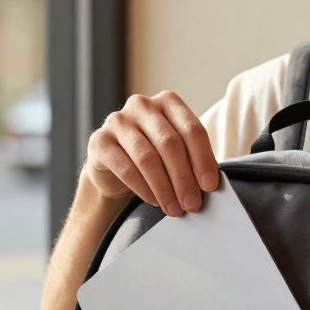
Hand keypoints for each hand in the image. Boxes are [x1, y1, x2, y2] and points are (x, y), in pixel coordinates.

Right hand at [85, 91, 219, 216]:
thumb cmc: (153, 158)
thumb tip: (209, 183)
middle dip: (183, 178)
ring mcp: (118, 121)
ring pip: (147, 158)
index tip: (209, 186)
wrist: (113, 168)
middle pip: (169, 143)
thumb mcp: (175, 153)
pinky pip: (125, 168)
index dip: (203, 159)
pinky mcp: (99, 141)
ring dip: (164, 188)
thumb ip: (192, 159)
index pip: (191, 129)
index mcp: (168, 101)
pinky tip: (153, 201)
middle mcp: (142, 105)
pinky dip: (143, 188)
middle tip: (192, 204)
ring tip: (174, 208)